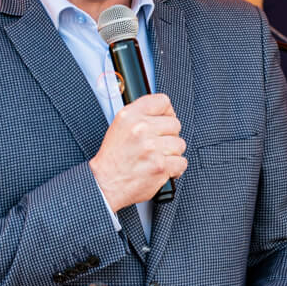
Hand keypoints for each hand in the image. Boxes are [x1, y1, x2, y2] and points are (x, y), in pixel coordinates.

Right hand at [89, 93, 185, 211]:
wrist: (105, 183)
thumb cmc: (113, 158)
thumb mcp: (120, 126)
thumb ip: (141, 115)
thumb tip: (164, 113)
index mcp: (130, 115)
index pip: (162, 101)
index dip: (167, 112)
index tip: (165, 121)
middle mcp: (141, 129)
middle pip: (175, 124)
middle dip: (169, 136)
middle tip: (158, 145)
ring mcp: (152, 148)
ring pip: (180, 144)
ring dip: (172, 153)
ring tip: (157, 158)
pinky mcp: (160, 166)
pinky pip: (181, 162)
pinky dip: (175, 169)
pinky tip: (162, 169)